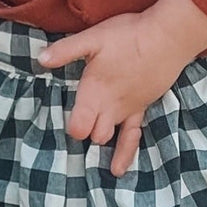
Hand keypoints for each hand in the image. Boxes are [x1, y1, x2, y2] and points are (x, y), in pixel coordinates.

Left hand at [38, 0, 206, 175]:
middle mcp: (110, 107)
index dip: (71, 126)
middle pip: (92, 135)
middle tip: (79, 125)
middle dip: (85, 133)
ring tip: (91, 157)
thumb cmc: (128, 36)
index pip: (77, 126)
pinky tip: (118, 170)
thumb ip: (65, 50)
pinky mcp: (142, 108)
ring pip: (109, 138)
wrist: (167, 38)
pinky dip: (124, 154)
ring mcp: (127, 110)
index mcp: (94, 91)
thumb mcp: (93, 37)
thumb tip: (40, 59)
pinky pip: (133, 138)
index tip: (66, 117)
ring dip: (100, 144)